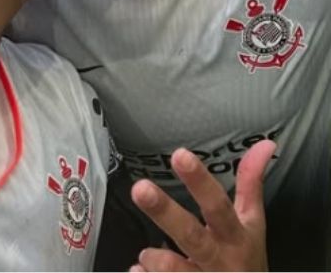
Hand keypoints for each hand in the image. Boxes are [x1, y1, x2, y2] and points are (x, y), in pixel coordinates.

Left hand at [130, 140, 274, 271]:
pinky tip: (139, 272)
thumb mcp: (252, 223)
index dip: (200, 182)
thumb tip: (265, 144)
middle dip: (165, 212)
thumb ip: (251, 184)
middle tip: (140, 189)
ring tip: (146, 255)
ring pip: (175, 269)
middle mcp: (220, 259)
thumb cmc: (245, 257)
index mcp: (235, 237)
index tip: (180, 154)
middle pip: (192, 235)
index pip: (218, 205)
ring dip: (155, 258)